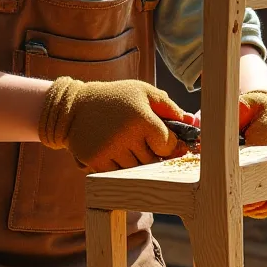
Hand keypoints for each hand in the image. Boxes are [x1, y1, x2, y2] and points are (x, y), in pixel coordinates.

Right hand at [39, 76, 192, 171]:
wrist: (74, 107)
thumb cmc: (115, 97)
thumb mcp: (142, 92)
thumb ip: (168, 106)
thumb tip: (193, 123)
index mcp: (142, 118)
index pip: (168, 146)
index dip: (170, 145)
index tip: (166, 142)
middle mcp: (127, 136)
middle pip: (154, 160)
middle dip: (154, 154)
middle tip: (145, 142)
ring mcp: (111, 151)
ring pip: (137, 170)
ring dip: (138, 162)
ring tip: (129, 145)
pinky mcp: (97, 161)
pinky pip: (119, 174)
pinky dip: (120, 167)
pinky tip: (115, 151)